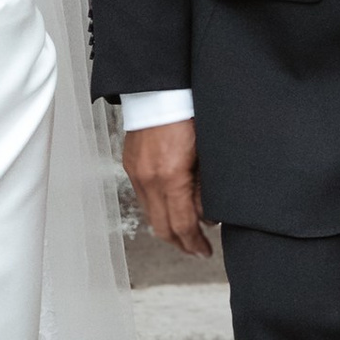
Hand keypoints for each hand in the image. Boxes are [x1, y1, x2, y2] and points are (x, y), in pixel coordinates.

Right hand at [122, 119, 211, 258]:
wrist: (160, 89)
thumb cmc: (188, 113)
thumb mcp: (207, 154)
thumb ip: (205, 186)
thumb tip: (208, 214)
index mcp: (170, 176)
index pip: (181, 224)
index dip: (194, 243)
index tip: (204, 251)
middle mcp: (149, 178)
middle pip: (162, 227)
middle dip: (180, 243)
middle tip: (197, 249)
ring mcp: (137, 172)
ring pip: (150, 214)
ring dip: (168, 226)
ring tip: (186, 231)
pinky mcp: (131, 164)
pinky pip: (143, 196)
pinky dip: (158, 207)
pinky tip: (171, 205)